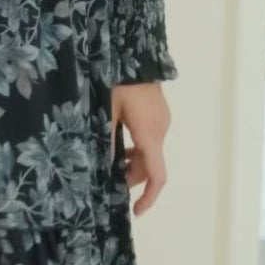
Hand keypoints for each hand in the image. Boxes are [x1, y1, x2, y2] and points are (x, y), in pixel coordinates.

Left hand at [110, 80, 169, 214]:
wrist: (134, 52)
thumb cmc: (117, 80)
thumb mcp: (106, 112)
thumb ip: (105, 141)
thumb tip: (102, 168)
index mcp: (150, 134)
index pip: (157, 175)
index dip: (148, 197)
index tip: (136, 212)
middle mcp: (161, 130)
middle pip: (150, 165)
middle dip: (131, 177)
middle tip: (106, 179)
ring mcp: (162, 120)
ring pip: (149, 152)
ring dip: (132, 161)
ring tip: (107, 160)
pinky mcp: (158, 112)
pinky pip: (150, 138)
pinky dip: (136, 148)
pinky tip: (116, 142)